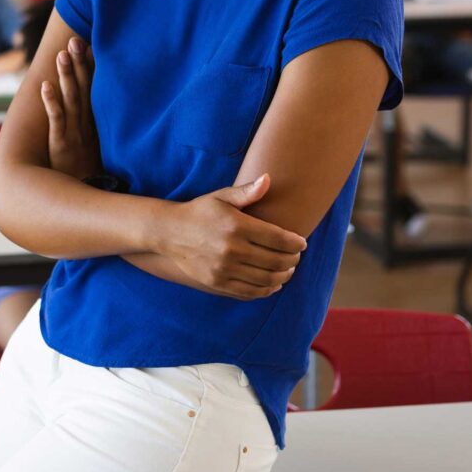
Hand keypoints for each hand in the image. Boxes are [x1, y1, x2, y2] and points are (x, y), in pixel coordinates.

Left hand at [40, 36, 97, 179]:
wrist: (88, 207)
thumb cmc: (90, 183)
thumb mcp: (96, 158)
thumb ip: (97, 140)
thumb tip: (107, 126)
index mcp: (94, 127)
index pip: (93, 93)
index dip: (90, 70)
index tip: (90, 47)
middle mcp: (86, 128)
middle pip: (83, 91)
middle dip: (79, 65)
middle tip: (75, 41)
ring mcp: (74, 136)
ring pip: (70, 101)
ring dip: (67, 77)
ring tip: (62, 55)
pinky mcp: (62, 147)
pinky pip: (57, 121)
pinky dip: (51, 103)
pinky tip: (45, 86)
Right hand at [167, 174, 307, 300]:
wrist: (169, 233)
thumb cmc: (200, 211)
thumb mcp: (221, 197)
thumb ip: (247, 192)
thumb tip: (268, 179)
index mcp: (237, 226)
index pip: (278, 239)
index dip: (295, 243)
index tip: (302, 243)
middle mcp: (232, 249)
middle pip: (276, 261)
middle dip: (292, 260)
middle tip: (296, 257)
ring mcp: (225, 269)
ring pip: (266, 279)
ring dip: (283, 276)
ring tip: (288, 270)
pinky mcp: (218, 283)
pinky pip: (250, 292)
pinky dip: (266, 290)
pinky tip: (273, 283)